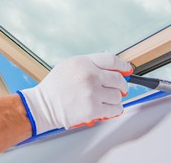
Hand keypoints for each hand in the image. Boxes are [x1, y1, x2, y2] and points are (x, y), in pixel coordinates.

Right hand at [17, 53, 131, 134]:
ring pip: (118, 95)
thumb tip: (110, 68)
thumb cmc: (55, 87)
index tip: (126, 70)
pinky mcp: (93, 109)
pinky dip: (114, 110)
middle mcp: (90, 76)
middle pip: (119, 79)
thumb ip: (89, 63)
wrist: (43, 105)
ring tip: (105, 99)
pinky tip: (107, 108)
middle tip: (119, 88)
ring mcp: (92, 93)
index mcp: (83, 62)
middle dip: (122, 85)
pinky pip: (115, 109)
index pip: (112, 60)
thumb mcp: (69, 65)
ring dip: (115, 99)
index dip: (123, 66)